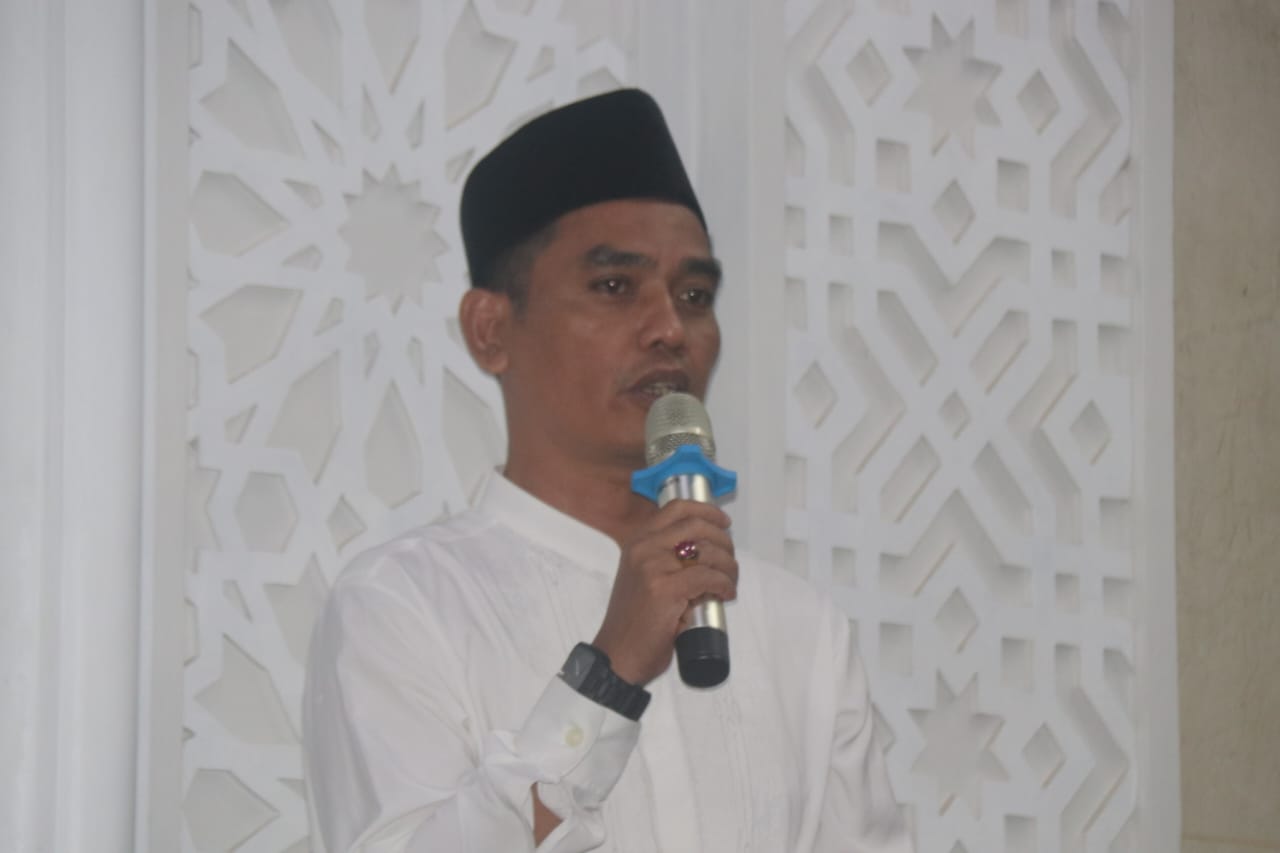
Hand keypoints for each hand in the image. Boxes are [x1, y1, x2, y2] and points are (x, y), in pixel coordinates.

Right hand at [592, 500, 737, 685]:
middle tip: (730, 560)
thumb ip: (664, 558)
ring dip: (728, 566)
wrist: (618, 653)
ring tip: (729, 582)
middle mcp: (643, 547)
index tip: (724, 522)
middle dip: (723, 540)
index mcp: (637, 541)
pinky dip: (724, 584)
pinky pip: (708, 577)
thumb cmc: (634, 620)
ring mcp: (653, 566)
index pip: (677, 508)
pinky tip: (726, 594)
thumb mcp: (643, 576)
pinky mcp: (665, 589)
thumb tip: (705, 550)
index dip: (706, 510)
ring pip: (707, 551)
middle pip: (697, 525)